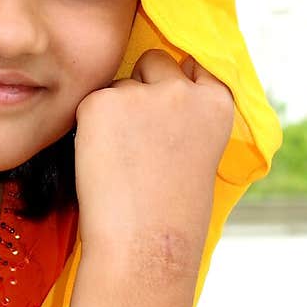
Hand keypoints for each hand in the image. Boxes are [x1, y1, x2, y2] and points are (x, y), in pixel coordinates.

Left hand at [73, 51, 234, 267]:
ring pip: (119, 85)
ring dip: (115, 112)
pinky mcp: (100, 104)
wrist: (145, 245)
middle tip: (138, 138)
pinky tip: (103, 163)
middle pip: (154, 61)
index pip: (194, 65)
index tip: (169, 112)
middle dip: (143, 86)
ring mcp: (141, 94)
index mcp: (217, 102)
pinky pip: (91, 104)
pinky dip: (90, 129)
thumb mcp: (198, 152)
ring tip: (123, 162)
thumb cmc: (171, 212)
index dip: (176, 86)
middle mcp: (182, 90)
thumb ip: (186, 115)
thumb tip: (156, 85)